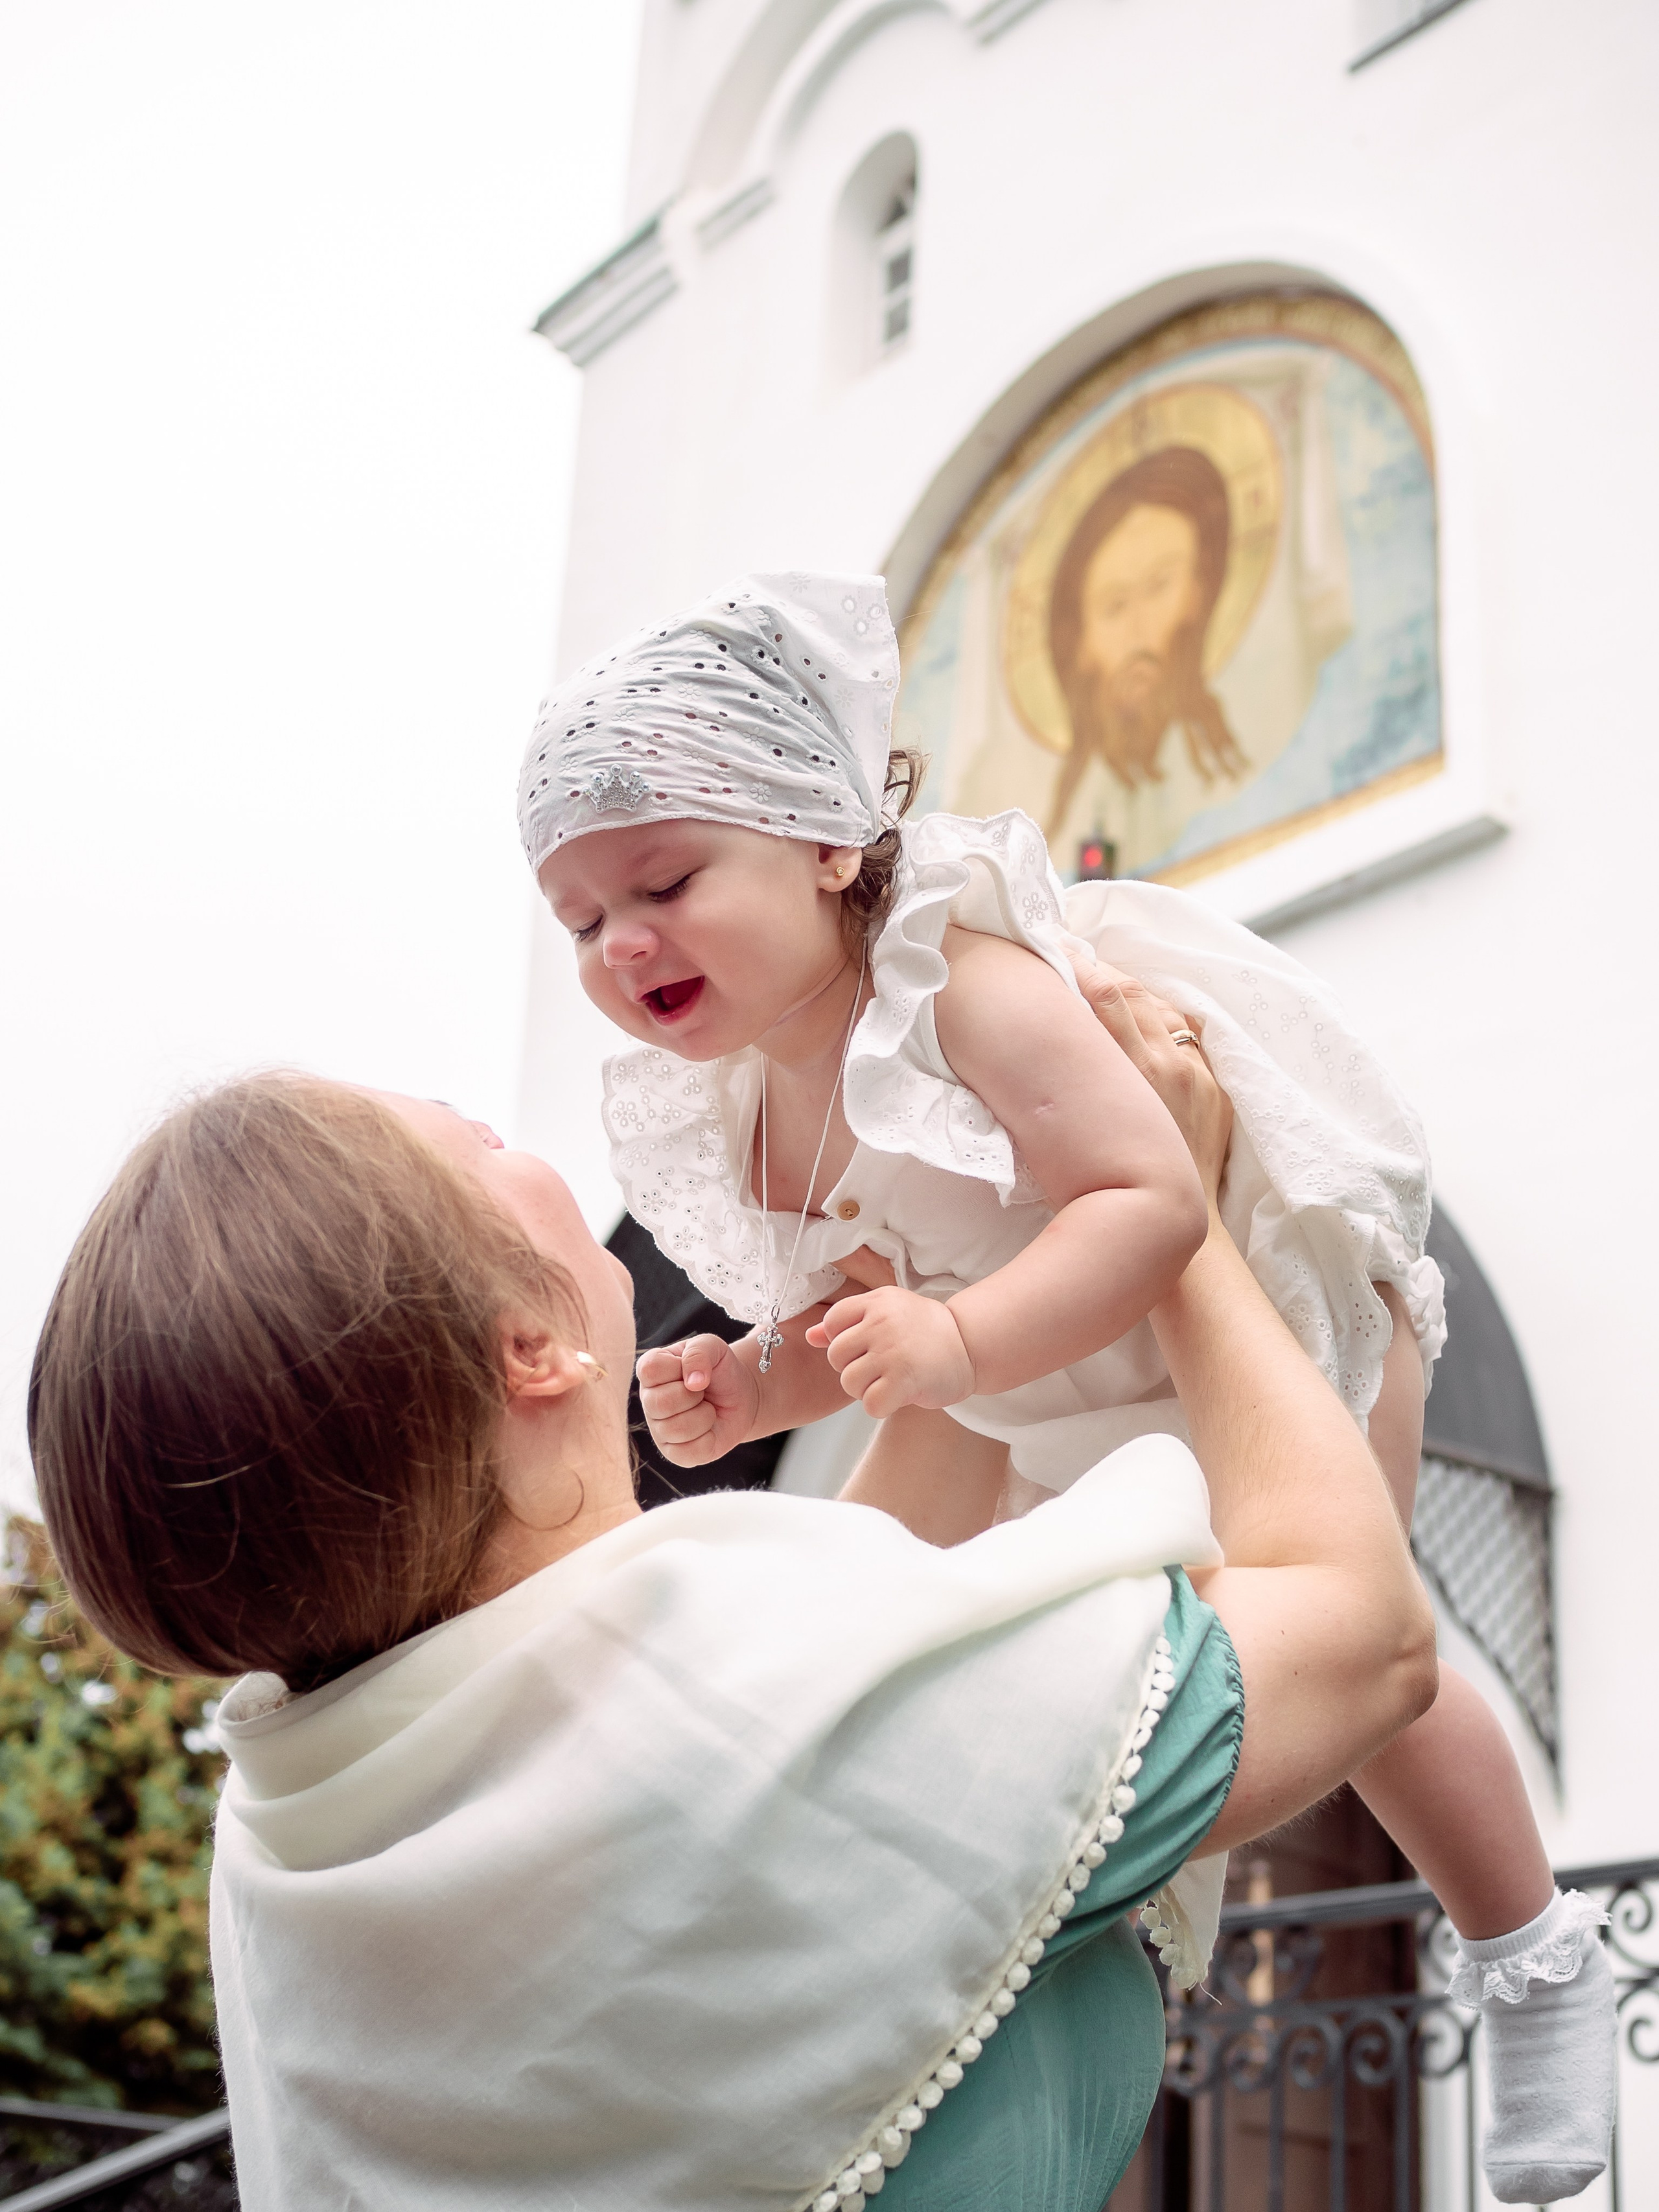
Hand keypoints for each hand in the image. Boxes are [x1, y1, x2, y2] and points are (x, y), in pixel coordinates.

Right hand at [635, 1333, 758, 1465]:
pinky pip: (689, 1452)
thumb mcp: (713, 1347)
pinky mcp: (674, 1453)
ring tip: (707, 1408)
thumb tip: (693, 1382)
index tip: (692, 1369)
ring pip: (676, 1429)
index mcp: (650, 1371)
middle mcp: (649, 1401)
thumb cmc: (721, 1370)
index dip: (678, 1368)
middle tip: (702, 1392)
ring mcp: (659, 1430)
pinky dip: (708, 1439)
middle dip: (693, 1396)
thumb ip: (699, 1352)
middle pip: (660, 1404)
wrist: (742, 1397)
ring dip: (704, 1416)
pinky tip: (708, 1428)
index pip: (650, 1370)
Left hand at [806, 1287, 975, 1415]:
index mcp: (877, 1302)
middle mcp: (882, 1322)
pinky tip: (898, 1395)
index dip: (842, 1340)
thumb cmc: (924, 1332)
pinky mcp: (904, 1380)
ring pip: (849, 1382)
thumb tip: (810, 1336)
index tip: (866, 1346)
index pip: (832, 1322)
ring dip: (866, 1390)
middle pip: (836, 1356)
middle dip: (853, 1368)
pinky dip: (880, 1406)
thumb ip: (847, 1323)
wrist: (970, 1346)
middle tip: (880, 1368)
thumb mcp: (886, 1314)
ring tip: (889, 1381)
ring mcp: (892, 1351)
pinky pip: (869, 1403)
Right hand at [1067, 954, 1232, 1206]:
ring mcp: (1196, 1074)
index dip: (1082, 969)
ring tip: (1108, 986)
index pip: (1106, 997)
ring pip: (1163, 1009)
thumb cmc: (1110, 1180)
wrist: (1167, 1214)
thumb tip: (1046, 1046)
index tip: (1057, 953)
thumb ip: (1073, 1082)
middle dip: (1105, 973)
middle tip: (1076, 962)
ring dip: (1135, 993)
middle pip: (1135, 993)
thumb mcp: (1082, 1126)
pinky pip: (1188, 1035)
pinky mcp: (1214, 1087)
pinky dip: (1165, 1021)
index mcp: (1132, 1073)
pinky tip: (1147, 1018)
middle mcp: (1168, 1064)